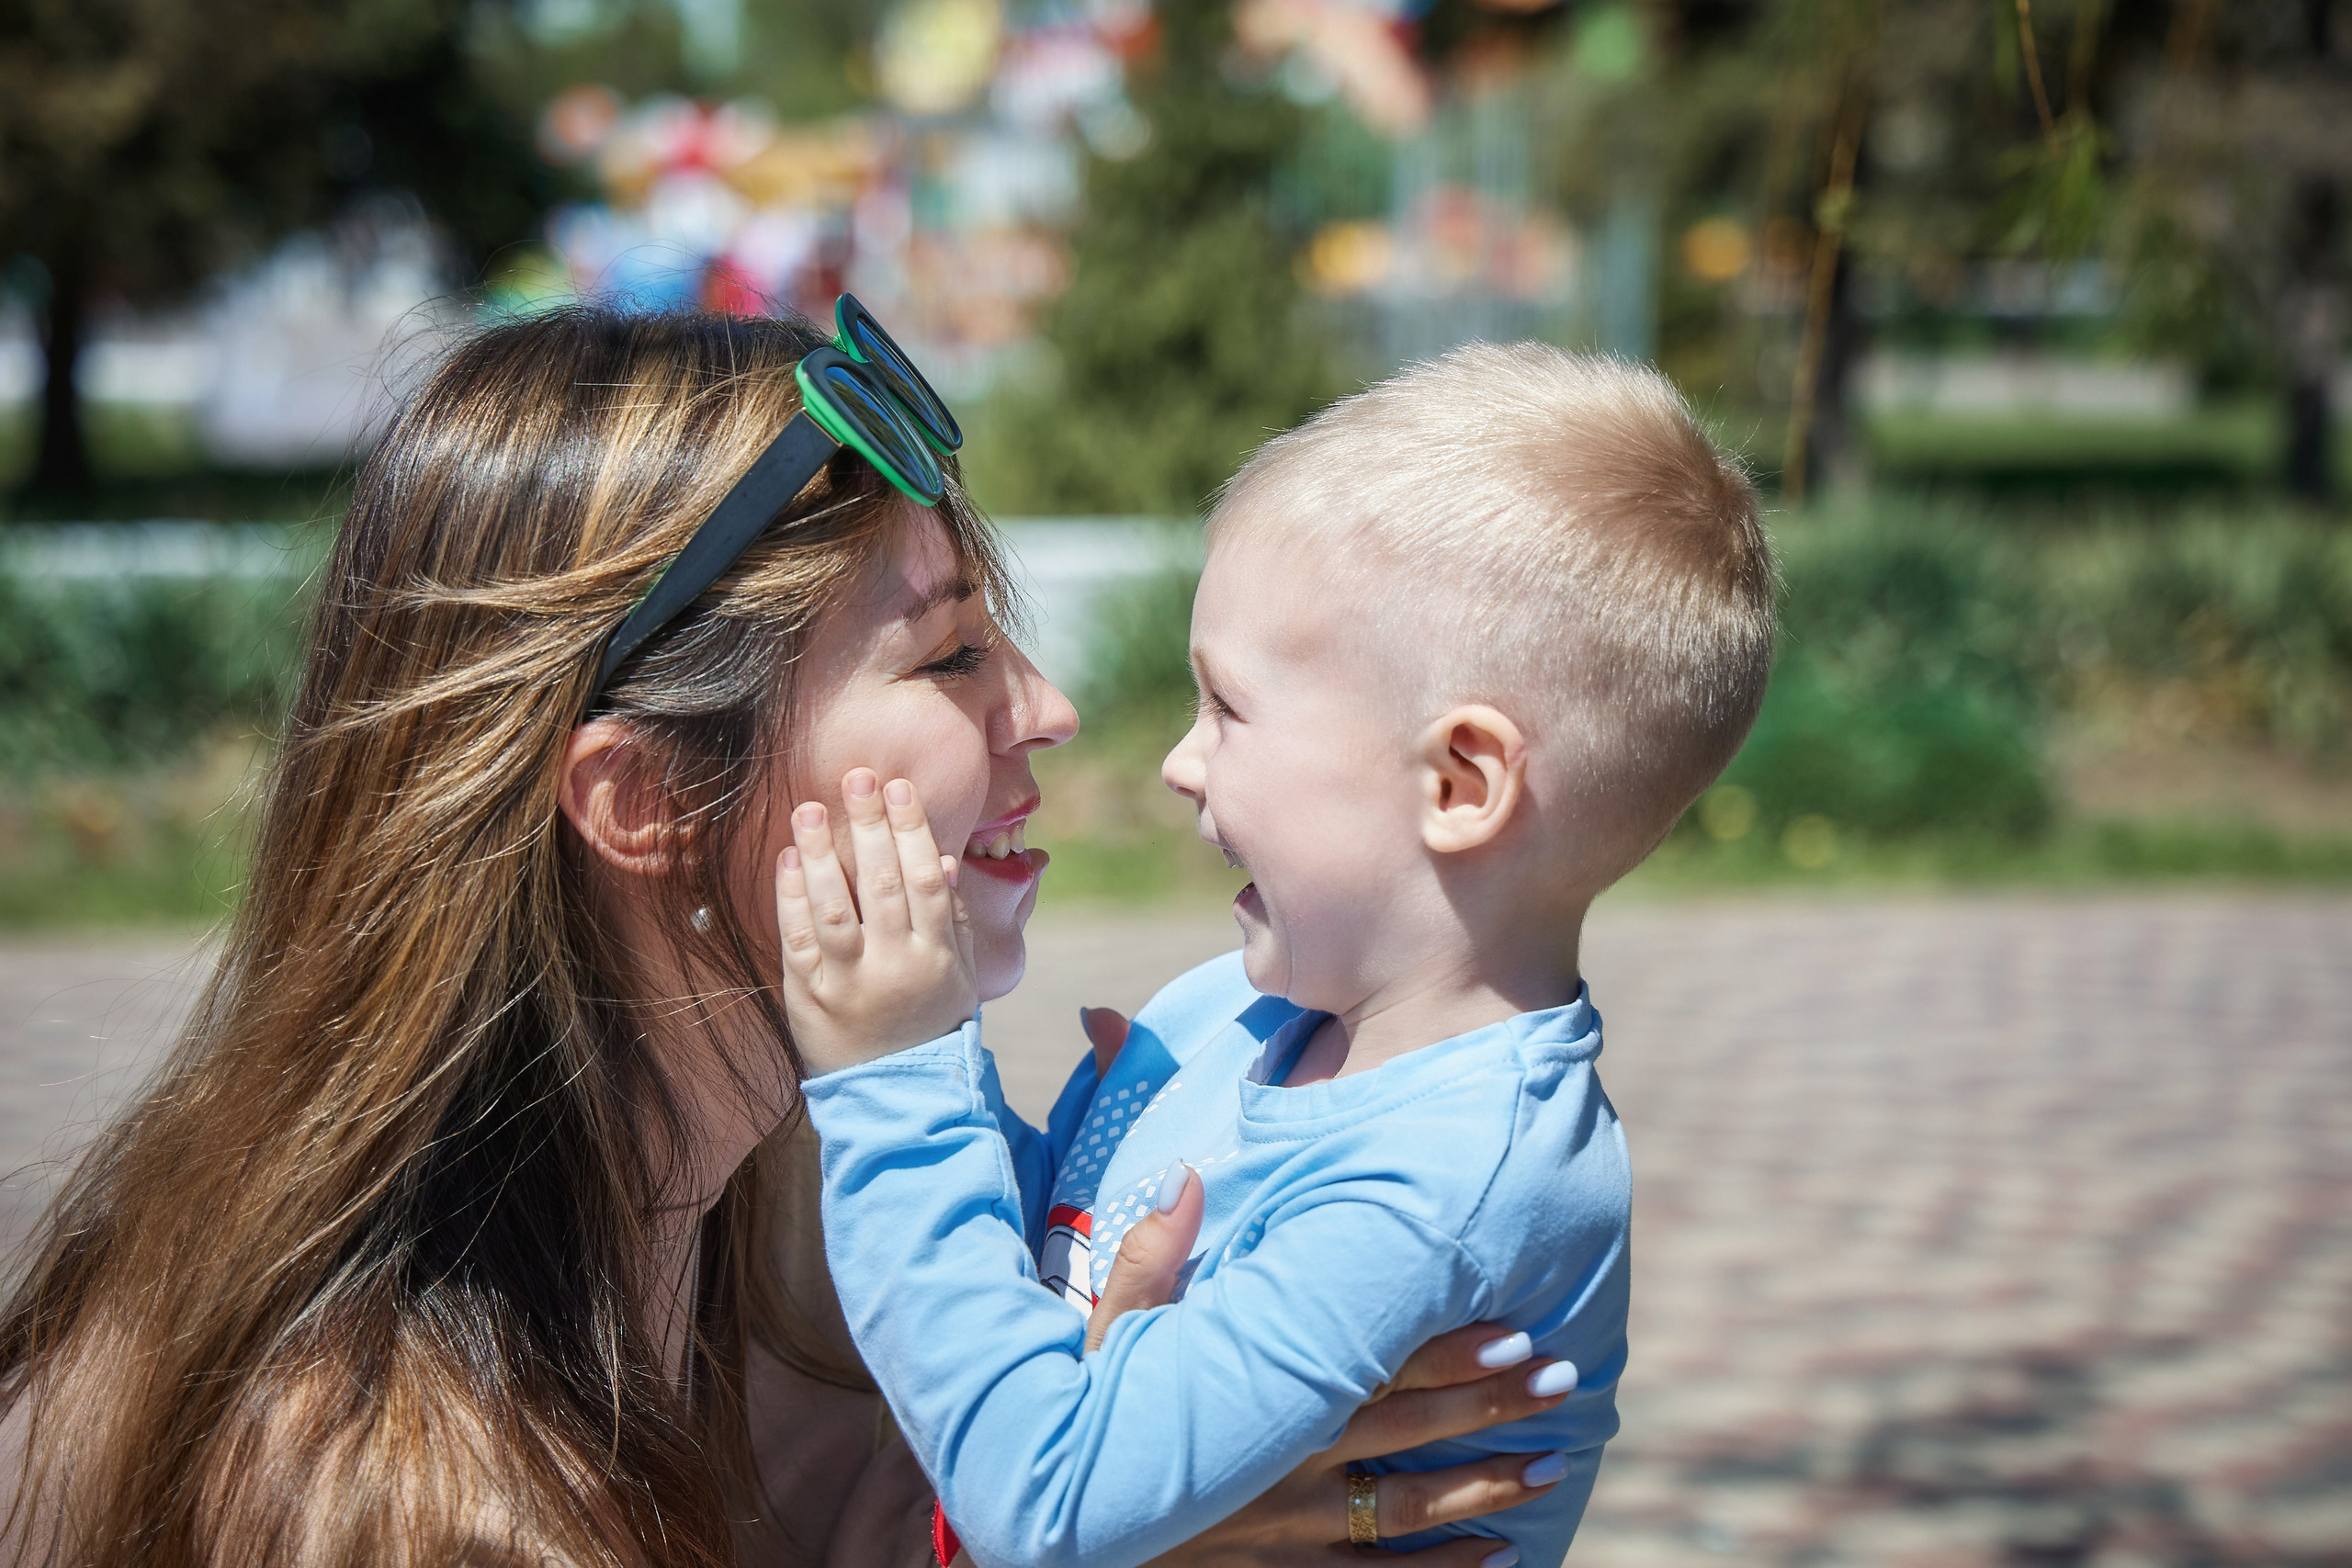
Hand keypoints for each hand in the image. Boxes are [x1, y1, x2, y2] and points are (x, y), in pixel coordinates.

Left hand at [776, 769, 976, 1077]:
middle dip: (869, 826)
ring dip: (822, 854)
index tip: (899, 788)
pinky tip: (789, 859)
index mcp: (937, 956)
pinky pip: (798, 940)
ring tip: (810, 809)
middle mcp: (895, 966)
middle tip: (857, 777)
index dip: (912, 830)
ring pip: (834, 909)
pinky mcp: (810, 996)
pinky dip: (791, 897)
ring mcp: (849, 982)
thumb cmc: (931, 1023)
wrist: (897, 1093)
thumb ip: (954, 918)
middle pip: (881, 884)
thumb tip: (942, 860)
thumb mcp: (960, 975)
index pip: (925, 880)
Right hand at [1087, 1155, 1576, 1566]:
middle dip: (1484, 1404)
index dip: (1440, 1347)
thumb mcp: (1100, 1344)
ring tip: (1548, 1461)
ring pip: (1406, 1511)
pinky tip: (1502, 1554)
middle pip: (1405, 1431)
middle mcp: (1284, 1463)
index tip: (1510, 1329)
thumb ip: (1148, 1261)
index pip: (1364, 1362)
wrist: (1064, 1536)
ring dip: (1483, 1488)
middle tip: (1559, 1377)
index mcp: (1257, 1395)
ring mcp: (1288, 1529)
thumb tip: (1186, 1175)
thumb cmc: (1089, 1426)